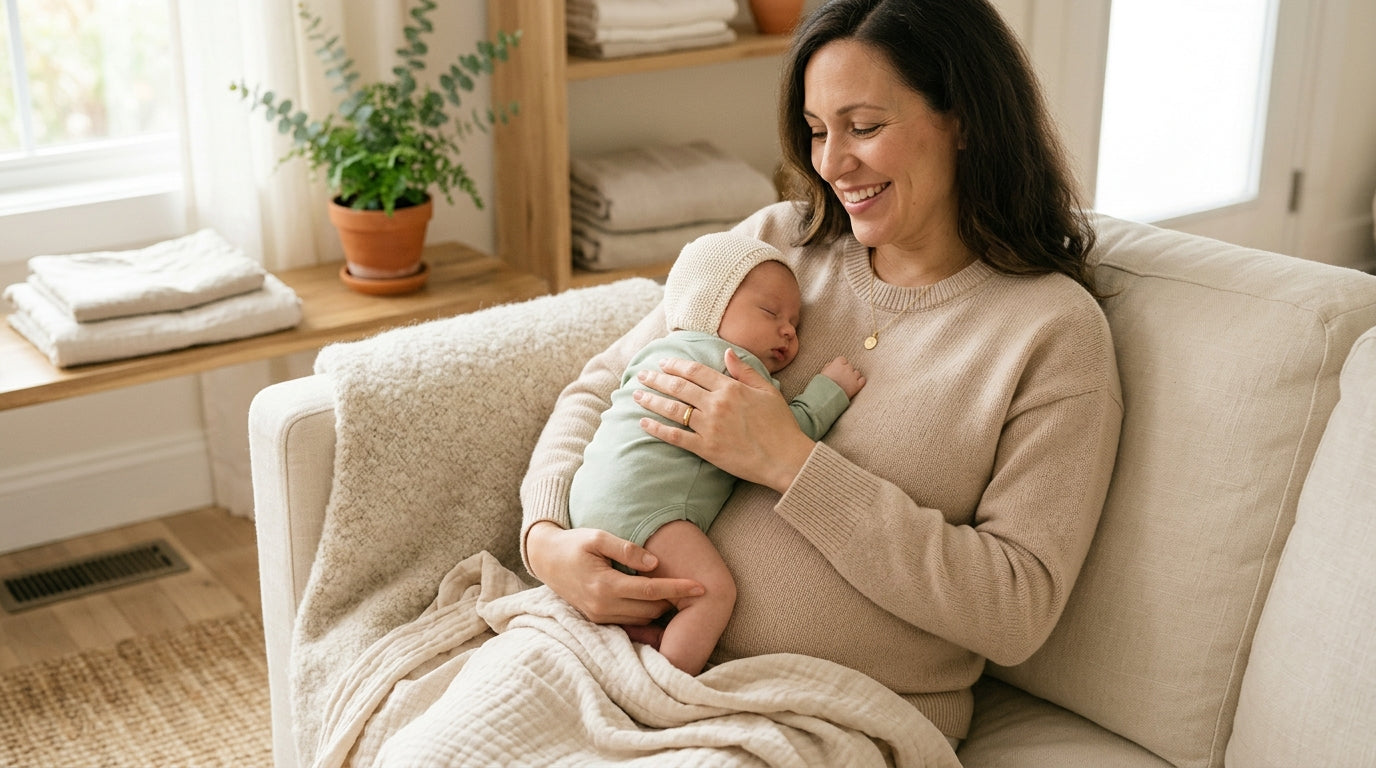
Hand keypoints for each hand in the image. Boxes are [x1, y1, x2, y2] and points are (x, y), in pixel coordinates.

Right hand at [525, 521, 703, 624]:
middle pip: (650, 609)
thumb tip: (654, 563)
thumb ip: (626, 549)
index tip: (701, 587)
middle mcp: (602, 607)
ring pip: (643, 620)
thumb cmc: (575, 544)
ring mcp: (599, 617)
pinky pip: (631, 623)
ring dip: (660, 609)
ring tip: (677, 593)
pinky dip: (646, 614)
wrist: (546, 559)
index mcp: (604, 586)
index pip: (650, 591)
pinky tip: (656, 601)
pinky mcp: (598, 620)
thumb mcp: (598, 537)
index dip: (678, 589)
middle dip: (673, 600)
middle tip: (694, 587)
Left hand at [633, 348, 815, 493]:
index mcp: (730, 388)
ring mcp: (709, 427)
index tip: (662, 363)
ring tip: (637, 395)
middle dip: (657, 379)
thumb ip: (744, 371)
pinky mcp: (706, 448)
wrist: (785, 458)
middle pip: (679, 387)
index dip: (675, 365)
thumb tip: (726, 353)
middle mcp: (716, 404)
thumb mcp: (767, 390)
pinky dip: (657, 429)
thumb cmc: (780, 424)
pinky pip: (676, 437)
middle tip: (642, 374)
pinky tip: (643, 423)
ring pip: (673, 409)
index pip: (695, 371)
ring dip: (652, 400)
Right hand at [823, 355, 866, 398]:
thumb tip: (831, 364)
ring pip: (857, 373)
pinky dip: (860, 381)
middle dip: (846, 371)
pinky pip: (862, 380)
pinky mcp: (857, 385)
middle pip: (850, 366)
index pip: (843, 360)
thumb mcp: (822, 373)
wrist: (826, 397)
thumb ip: (829, 366)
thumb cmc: (822, 385)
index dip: (840, 365)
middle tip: (841, 378)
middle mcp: (847, 368)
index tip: (837, 370)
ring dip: (853, 376)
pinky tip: (855, 385)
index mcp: (838, 363)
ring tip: (847, 383)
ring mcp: (853, 377)